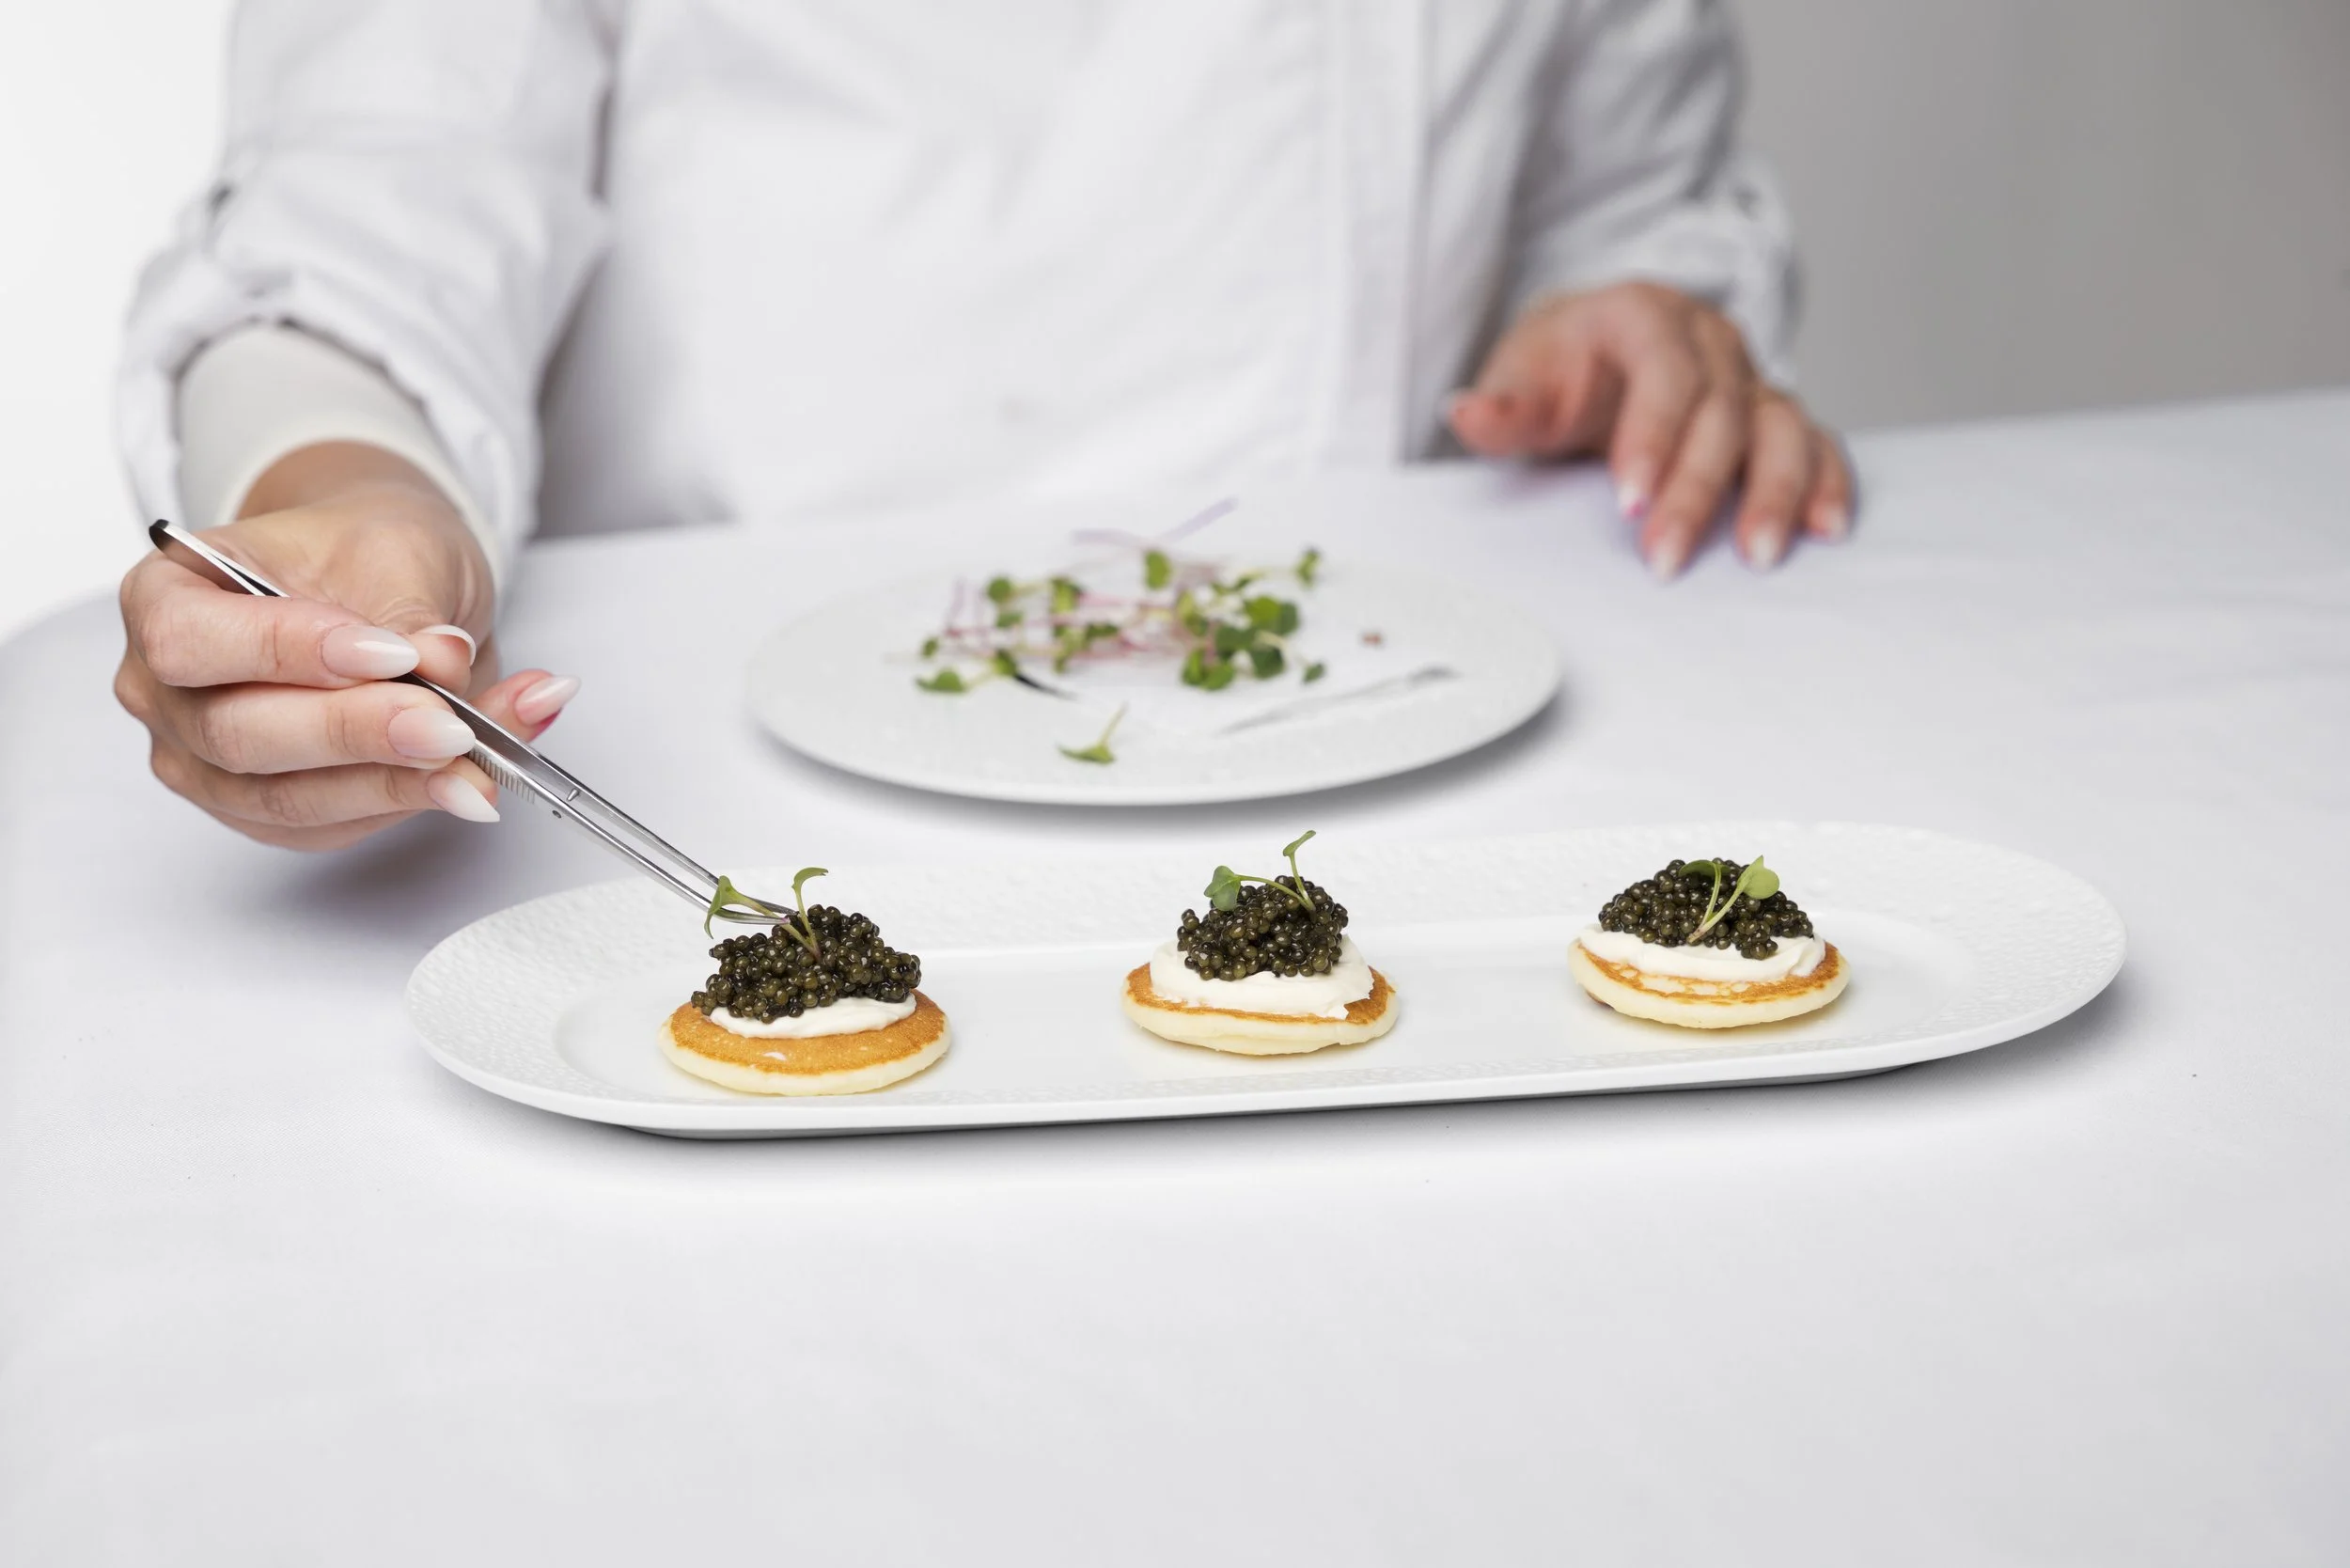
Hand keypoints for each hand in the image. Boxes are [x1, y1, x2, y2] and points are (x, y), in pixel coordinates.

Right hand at [113, 443, 579, 849]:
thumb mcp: (395, 548)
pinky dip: (419, 799)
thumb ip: (409, 607)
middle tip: (450, 724)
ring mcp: (210, 765)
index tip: (393, 653)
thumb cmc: (361, 552)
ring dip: (402, 781)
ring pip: (291, 799)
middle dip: (355, 733)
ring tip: (487, 754)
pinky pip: (341, 824)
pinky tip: (483, 774)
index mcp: (163, 598)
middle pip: (239, 736)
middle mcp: (166, 692)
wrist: (383, 583)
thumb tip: (440, 663)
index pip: (191, 642)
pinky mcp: (273, 813)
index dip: (288, 654)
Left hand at [1448, 281, 1853, 576]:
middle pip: (1721, 411)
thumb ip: (1501, 405)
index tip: (1628, 503)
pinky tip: (1825, 529)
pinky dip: (1825, 482)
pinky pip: (1814, 442)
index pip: (1664, 372)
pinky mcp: (1771, 415)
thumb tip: (1464, 413)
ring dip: (1777, 491)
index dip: (1653, 437)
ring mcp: (1748, 377)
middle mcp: (1709, 340)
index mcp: (1645, 315)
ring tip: (1758, 555)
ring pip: (1779, 426)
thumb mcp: (1521, 377)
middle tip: (1665, 559)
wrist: (1592, 351)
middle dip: (1695, 490)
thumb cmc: (1558, 366)